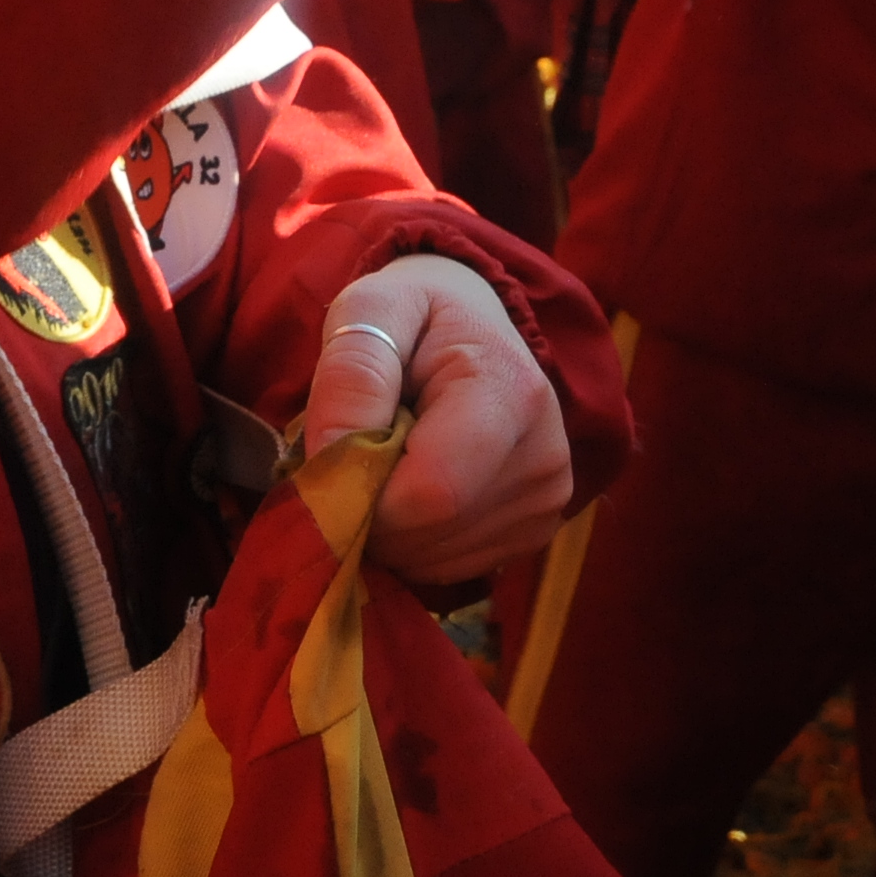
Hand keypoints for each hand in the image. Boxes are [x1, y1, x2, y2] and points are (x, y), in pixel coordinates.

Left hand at [302, 254, 575, 584]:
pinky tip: (412, 486)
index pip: (431, 493)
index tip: (328, 457)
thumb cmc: (416, 312)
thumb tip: (333, 460)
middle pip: (430, 533)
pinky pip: (450, 568)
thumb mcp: (371, 308)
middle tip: (353, 452)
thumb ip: (352, 374)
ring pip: (434, 559)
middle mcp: (545, 458)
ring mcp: (548, 501)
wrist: (475, 323)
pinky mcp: (537, 531)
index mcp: (510, 394)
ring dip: (386, 526)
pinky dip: (412, 540)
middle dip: (366, 510)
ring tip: (390, 459)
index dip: (360, 493)